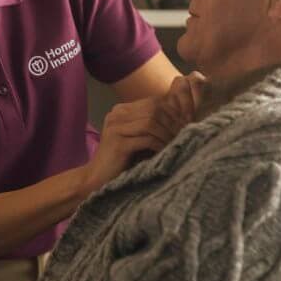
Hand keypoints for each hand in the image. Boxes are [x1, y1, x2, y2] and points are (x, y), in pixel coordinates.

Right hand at [79, 73, 207, 195]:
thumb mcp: (136, 138)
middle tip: (184, 134)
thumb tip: (181, 119)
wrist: (95, 179)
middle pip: (154, 109)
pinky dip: (159, 144)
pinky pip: (146, 139)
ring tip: (176, 143)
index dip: (172, 111)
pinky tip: (165, 152)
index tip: (185, 125)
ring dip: (167, 134)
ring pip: (151, 122)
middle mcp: (116, 114)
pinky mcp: (118, 143)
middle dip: (173, 122)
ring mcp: (116, 128)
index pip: (153, 101)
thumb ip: (150, 126)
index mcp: (121, 110)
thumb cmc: (121, 160)